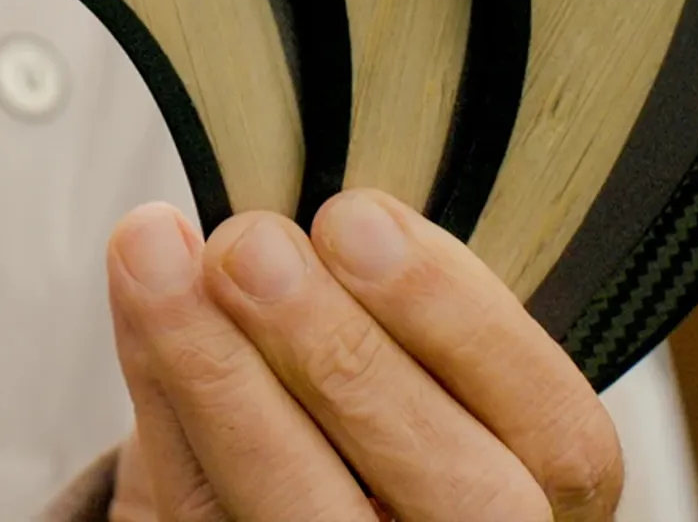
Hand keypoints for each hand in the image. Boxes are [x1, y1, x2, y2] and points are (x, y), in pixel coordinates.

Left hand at [105, 192, 622, 520]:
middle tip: (252, 246)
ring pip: (306, 517)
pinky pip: (200, 512)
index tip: (353, 217)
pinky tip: (138, 307)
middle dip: (342, 355)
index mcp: (536, 481)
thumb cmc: (362, 384)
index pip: (559, 435)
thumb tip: (305, 206)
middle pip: (453, 495)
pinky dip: (160, 401)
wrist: (273, 479)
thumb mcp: (402, 329)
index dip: (458, 321)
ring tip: (156, 258)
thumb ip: (376, 277)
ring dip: (220, 376)